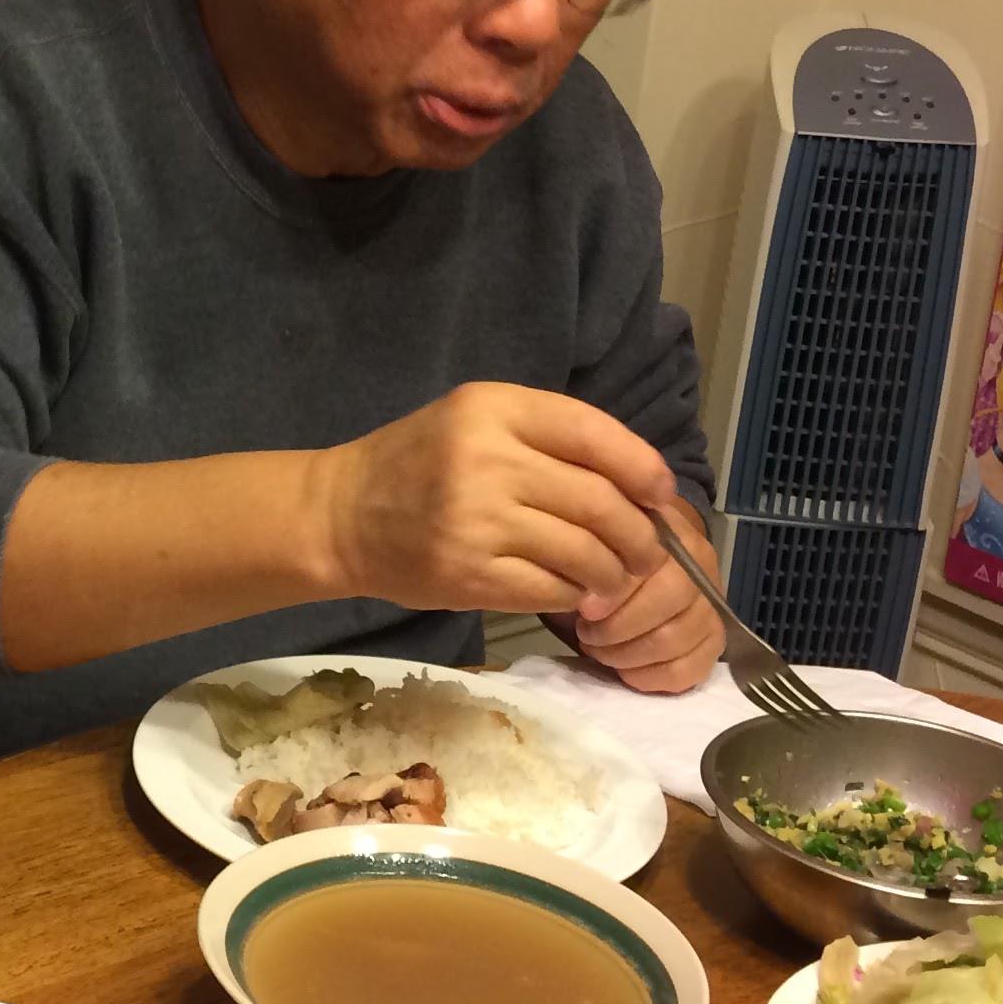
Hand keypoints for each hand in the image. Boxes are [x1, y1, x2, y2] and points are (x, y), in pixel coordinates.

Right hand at [314, 382, 673, 619]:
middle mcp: (485, 459)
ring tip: (614, 579)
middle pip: (599, 501)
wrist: (342, 515)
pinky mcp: (466, 573)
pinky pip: (549, 588)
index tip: (660, 493)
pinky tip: (573, 593)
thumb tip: (640, 480)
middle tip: (648, 553)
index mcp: (492, 409)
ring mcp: (475, 519)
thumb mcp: (476, 421)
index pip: (592, 433)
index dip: (642, 467)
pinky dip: (574, 594)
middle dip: (639, 535)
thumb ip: (547, 438)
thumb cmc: (418, 463)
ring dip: (612, 573)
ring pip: (582, 551)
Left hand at [568, 515, 722, 694]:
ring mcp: (712, 605)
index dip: (616, 594)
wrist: (634, 566)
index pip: (652, 565)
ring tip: (600, 650)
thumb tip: (586, 592)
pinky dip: (652, 677)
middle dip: (618, 629)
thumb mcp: (594, 543)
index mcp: (671, 533)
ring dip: (628, 655)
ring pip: (674, 641)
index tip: (585, 611)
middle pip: (667, 605)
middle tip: (587, 634)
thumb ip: (593, 555)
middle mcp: (701, 565)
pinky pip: (689, 670)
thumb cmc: (607, 557)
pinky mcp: (714, 642)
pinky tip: (626, 671)